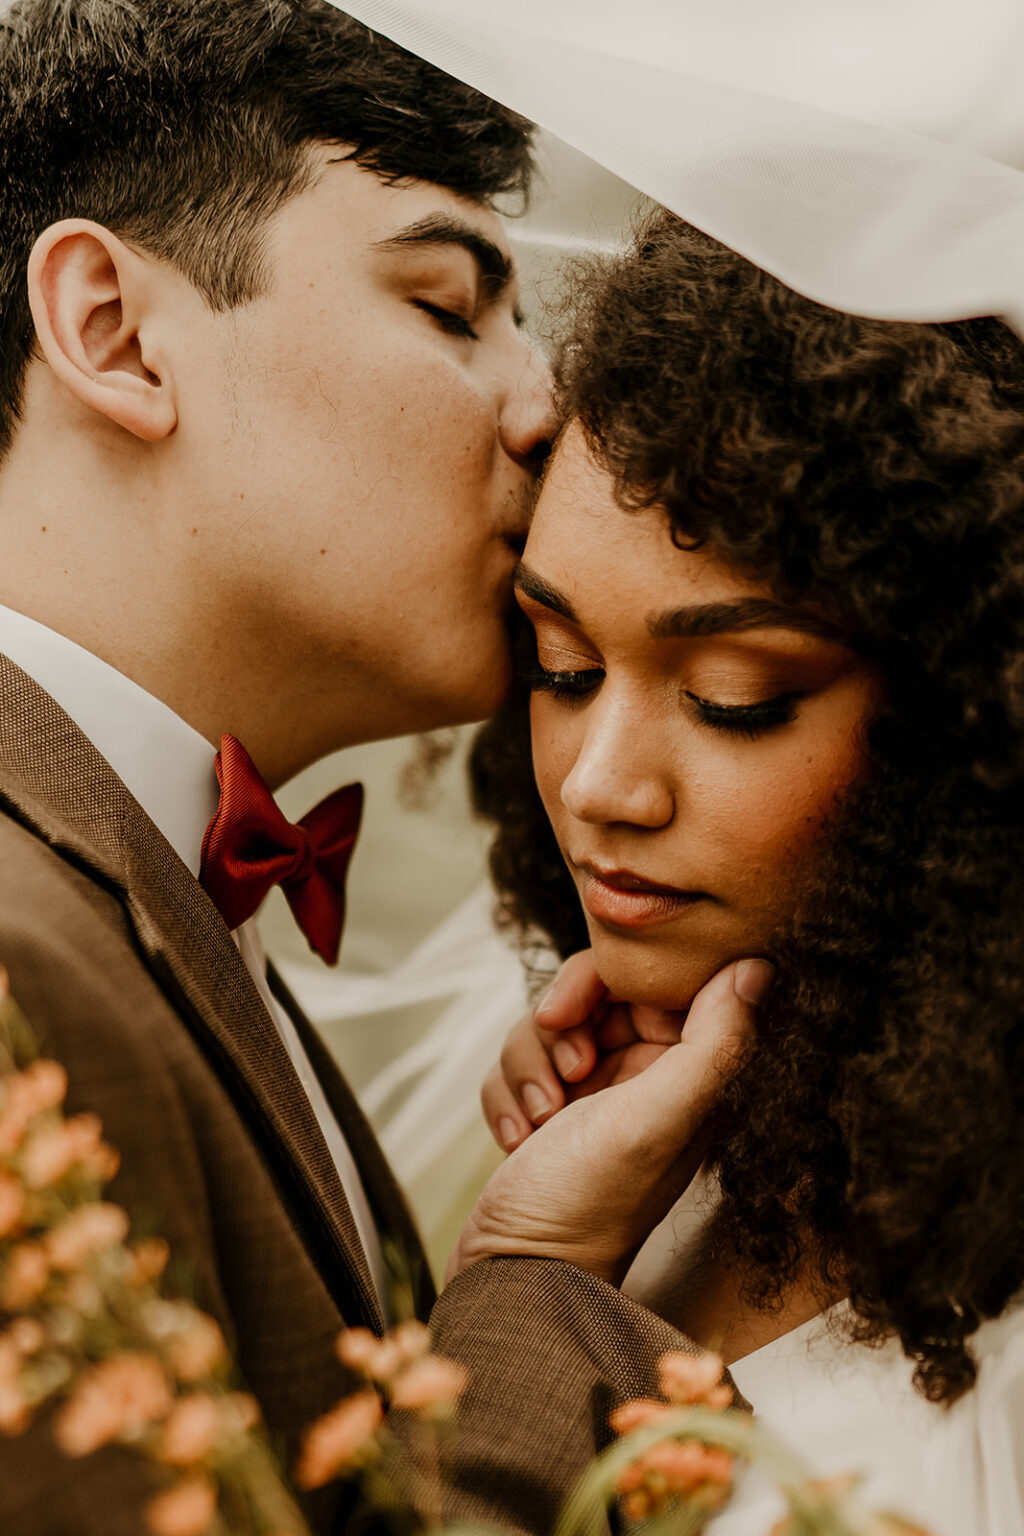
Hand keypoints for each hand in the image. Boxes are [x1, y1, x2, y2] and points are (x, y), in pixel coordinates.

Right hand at [451, 956, 772, 1286]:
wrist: (517, 1274)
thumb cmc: (591, 1206)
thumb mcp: (656, 1119)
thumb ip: (713, 1043)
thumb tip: (761, 967)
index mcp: (692, 1074)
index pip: (658, 980)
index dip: (610, 980)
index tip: (576, 1011)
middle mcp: (650, 1077)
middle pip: (596, 992)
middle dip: (561, 1025)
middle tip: (564, 1070)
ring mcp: (598, 1091)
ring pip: (551, 1022)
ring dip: (529, 1063)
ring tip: (540, 1119)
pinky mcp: (554, 1107)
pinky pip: (520, 1058)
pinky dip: (509, 1091)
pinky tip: (518, 1137)